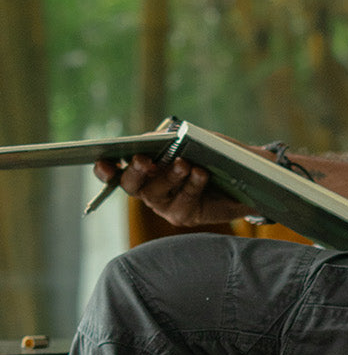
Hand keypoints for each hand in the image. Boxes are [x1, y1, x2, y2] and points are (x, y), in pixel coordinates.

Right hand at [94, 154, 252, 226]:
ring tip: (183, 163)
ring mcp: (164, 205)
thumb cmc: (206, 153)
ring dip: (169, 176)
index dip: (105, 169)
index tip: (103, 161)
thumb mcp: (186, 139)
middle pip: (131, 185)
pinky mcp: (183, 216)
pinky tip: (200, 173)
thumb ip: (166, 138)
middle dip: (135, 171)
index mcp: (140, 168)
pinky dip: (192, 185)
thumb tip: (153, 139)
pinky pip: (183, 202)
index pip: (114, 171)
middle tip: (143, 160)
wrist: (238, 178)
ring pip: (156, 194)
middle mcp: (147, 188)